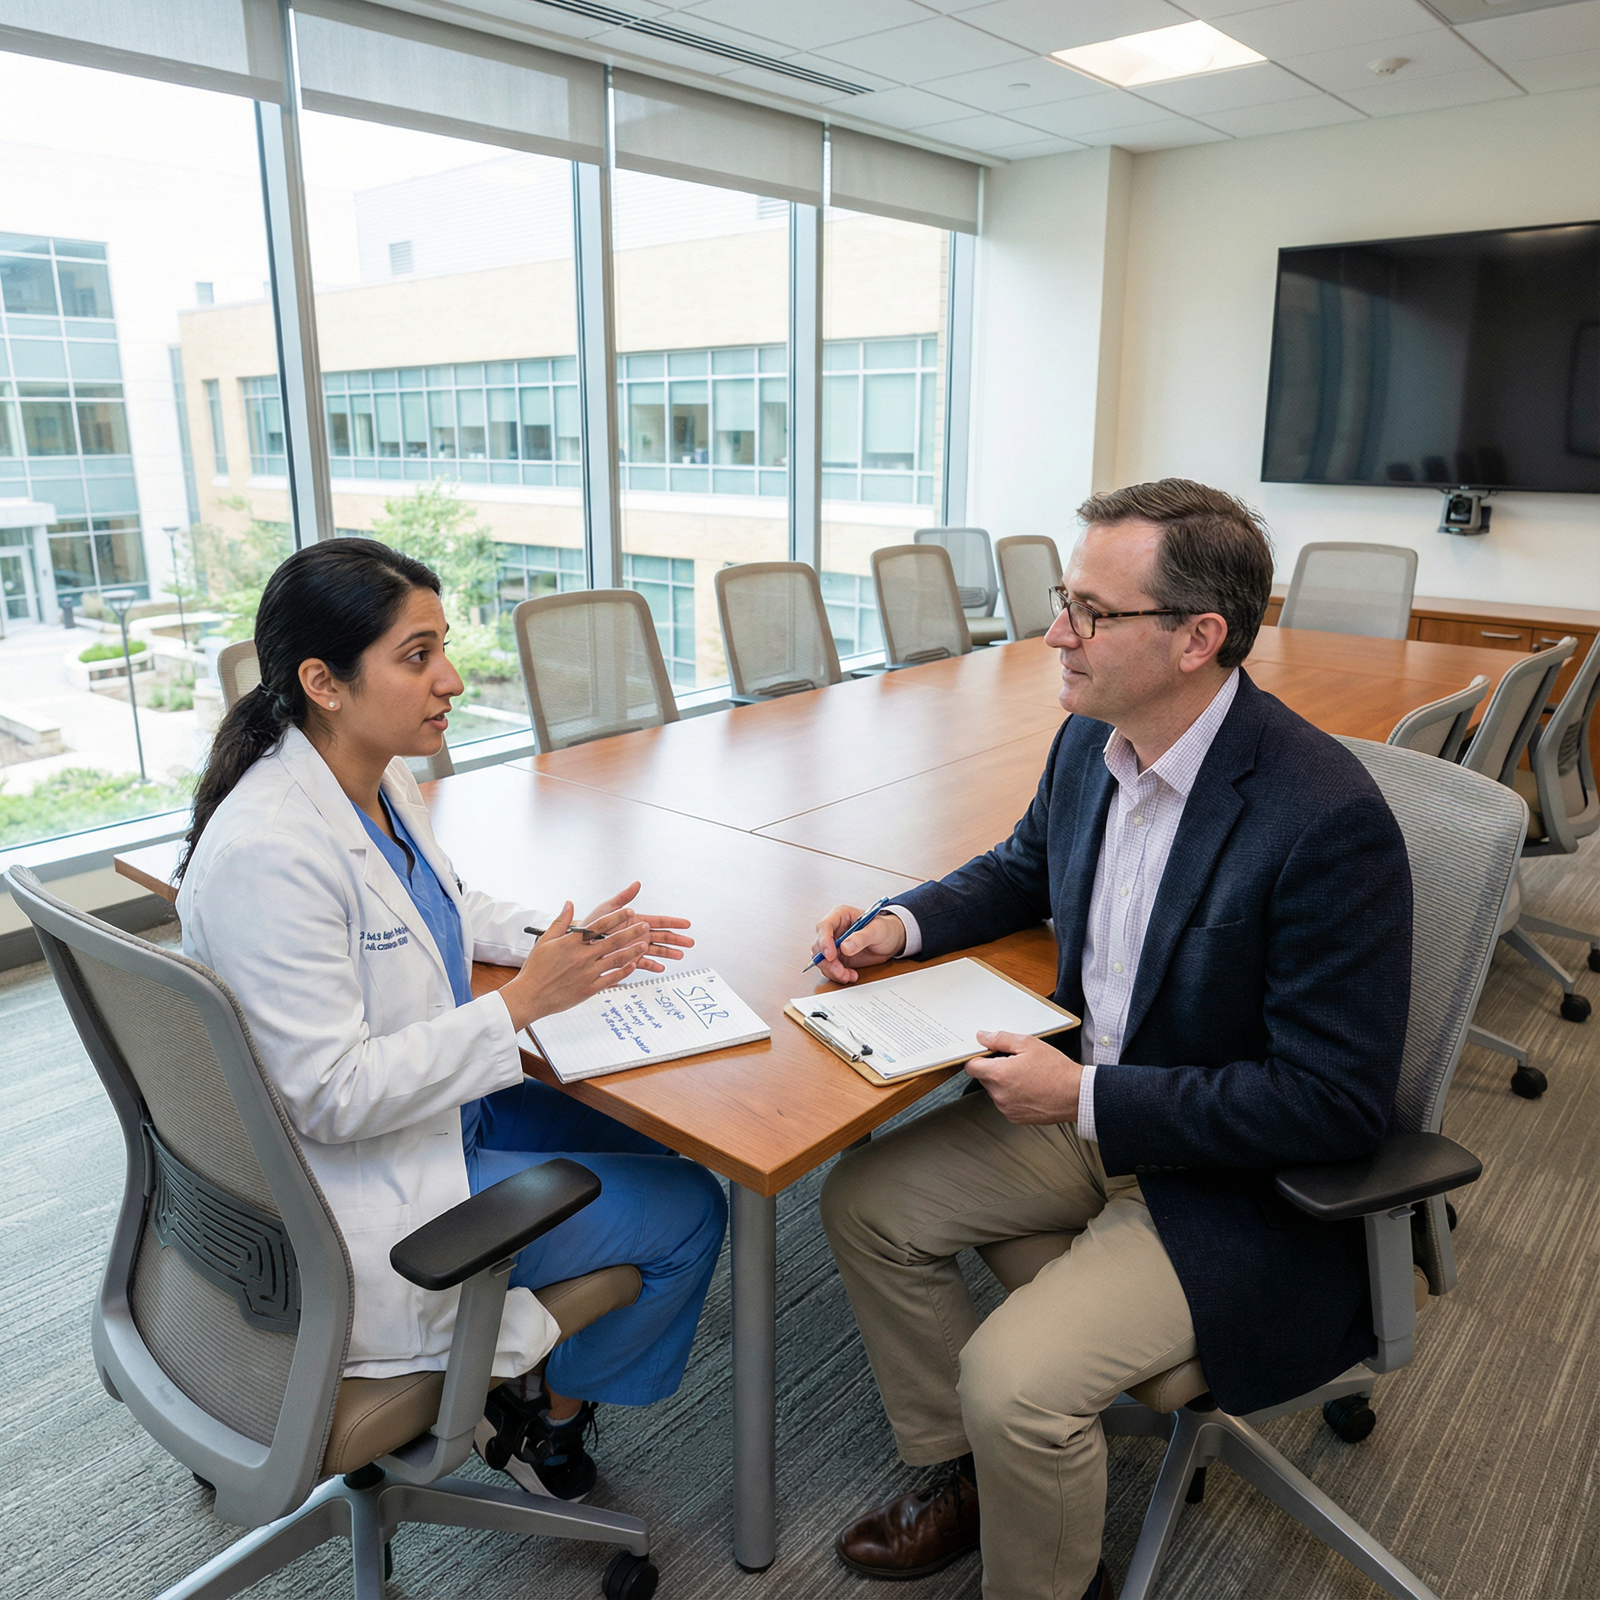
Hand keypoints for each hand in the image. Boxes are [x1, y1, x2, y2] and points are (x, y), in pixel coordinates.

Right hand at [497, 902, 650, 1031]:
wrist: (530, 996)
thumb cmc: (535, 969)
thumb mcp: (545, 941)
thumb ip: (560, 922)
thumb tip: (569, 903)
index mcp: (571, 943)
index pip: (599, 926)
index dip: (616, 917)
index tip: (629, 911)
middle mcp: (582, 957)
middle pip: (612, 941)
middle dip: (631, 932)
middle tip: (644, 925)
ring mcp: (587, 973)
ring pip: (616, 960)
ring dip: (632, 951)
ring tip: (645, 944)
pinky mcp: (589, 989)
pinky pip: (611, 979)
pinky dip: (624, 971)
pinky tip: (634, 965)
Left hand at [581, 880, 693, 974]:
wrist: (577, 944)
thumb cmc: (590, 924)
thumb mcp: (607, 908)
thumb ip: (623, 898)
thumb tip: (637, 883)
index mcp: (635, 921)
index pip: (659, 921)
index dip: (674, 922)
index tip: (687, 924)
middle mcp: (637, 934)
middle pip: (662, 937)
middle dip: (677, 940)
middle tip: (690, 943)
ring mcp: (633, 947)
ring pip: (656, 951)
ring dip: (668, 953)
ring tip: (680, 956)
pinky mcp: (627, 959)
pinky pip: (642, 963)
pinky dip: (652, 966)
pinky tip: (660, 968)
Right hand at [810, 904, 905, 984]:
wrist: (892, 941)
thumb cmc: (885, 929)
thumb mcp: (877, 930)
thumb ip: (861, 938)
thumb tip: (845, 947)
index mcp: (840, 915)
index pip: (824, 926)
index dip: (824, 941)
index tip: (831, 955)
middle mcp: (834, 930)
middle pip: (819, 946)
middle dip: (827, 961)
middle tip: (840, 971)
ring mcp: (835, 945)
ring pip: (823, 960)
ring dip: (833, 971)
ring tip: (848, 976)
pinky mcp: (838, 958)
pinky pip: (831, 968)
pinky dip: (838, 975)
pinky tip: (851, 976)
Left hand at [964, 1032, 1083, 1125]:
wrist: (1076, 1095)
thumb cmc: (1056, 1070)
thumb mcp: (1028, 1044)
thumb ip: (1001, 1039)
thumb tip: (982, 1037)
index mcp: (999, 1074)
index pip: (971, 1067)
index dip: (977, 1058)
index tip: (987, 1054)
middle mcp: (999, 1094)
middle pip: (984, 1078)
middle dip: (994, 1069)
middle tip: (1016, 1063)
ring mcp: (1006, 1108)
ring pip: (995, 1091)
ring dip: (1003, 1083)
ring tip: (1026, 1077)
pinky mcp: (1015, 1118)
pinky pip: (1005, 1103)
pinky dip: (1012, 1096)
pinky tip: (1029, 1089)